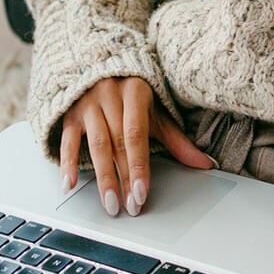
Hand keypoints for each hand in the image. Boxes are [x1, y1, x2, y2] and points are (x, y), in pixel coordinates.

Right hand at [58, 77, 215, 216]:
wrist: (102, 68)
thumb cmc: (133, 95)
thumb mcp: (156, 113)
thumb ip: (177, 140)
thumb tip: (206, 163)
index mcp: (135, 92)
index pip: (137, 135)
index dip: (139, 166)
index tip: (142, 193)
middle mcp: (109, 95)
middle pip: (117, 143)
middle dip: (123, 178)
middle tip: (128, 205)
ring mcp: (87, 104)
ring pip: (95, 145)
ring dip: (102, 177)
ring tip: (110, 203)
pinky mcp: (69, 114)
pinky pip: (67, 141)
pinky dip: (68, 163)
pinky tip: (70, 184)